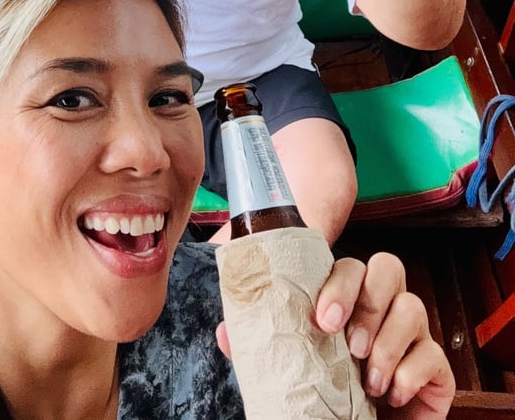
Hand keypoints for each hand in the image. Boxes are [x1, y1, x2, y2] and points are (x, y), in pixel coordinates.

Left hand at [216, 252, 454, 418]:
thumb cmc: (327, 396)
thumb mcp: (292, 367)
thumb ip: (264, 345)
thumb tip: (225, 333)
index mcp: (348, 298)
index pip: (350, 265)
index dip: (340, 284)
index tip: (323, 319)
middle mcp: (382, 307)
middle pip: (388, 268)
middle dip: (368, 303)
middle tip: (349, 345)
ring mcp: (413, 334)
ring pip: (413, 307)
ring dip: (388, 342)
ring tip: (368, 379)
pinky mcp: (436, 369)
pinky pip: (434, 355)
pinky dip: (412, 373)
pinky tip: (392, 393)